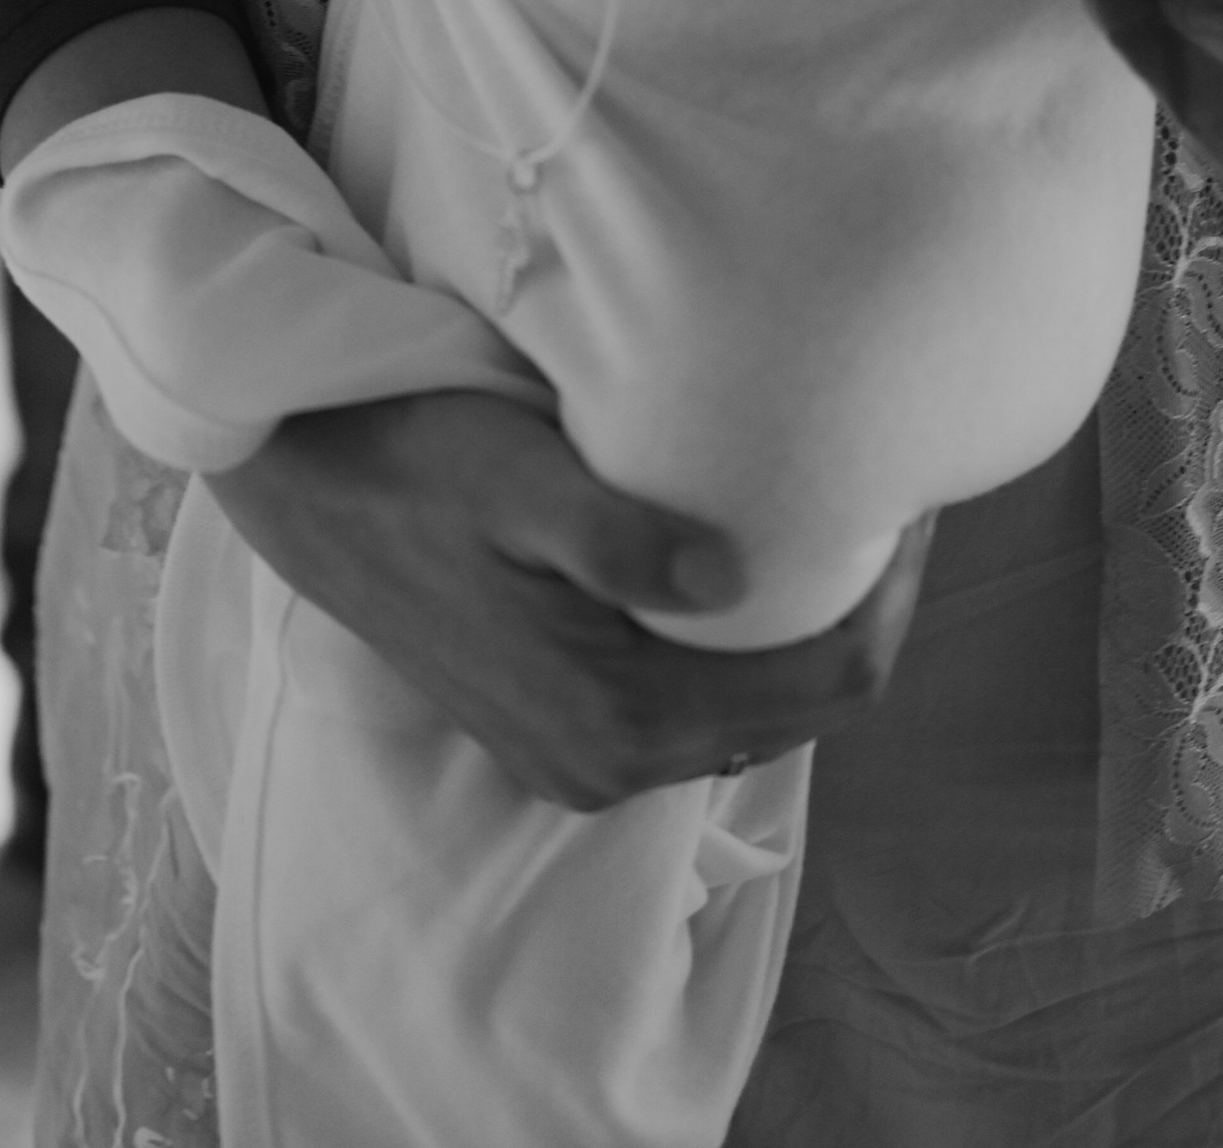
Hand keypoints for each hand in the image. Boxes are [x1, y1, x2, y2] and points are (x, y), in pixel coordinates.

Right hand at [207, 389, 932, 808]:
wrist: (303, 486)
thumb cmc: (413, 457)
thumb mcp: (517, 476)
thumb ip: (618, 536)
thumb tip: (730, 575)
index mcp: (612, 718)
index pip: (823, 687)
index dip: (890, 597)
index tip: (919, 500)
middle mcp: (605, 766)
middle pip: (802, 709)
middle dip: (862, 610)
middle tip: (894, 497)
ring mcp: (578, 758)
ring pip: (752, 710)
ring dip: (808, 628)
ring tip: (842, 520)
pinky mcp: (557, 728)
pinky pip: (697, 703)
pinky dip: (747, 643)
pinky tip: (758, 561)